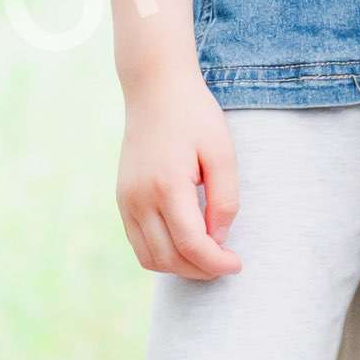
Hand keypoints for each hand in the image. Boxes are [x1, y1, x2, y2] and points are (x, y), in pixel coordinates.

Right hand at [117, 62, 240, 278]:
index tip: (237, 264)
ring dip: (180, 267)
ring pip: (149, 258)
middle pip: (168, 258)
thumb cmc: (195, 116)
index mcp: (167, 186)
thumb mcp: (222, 151)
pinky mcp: (122, 200)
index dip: (216, 262)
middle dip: (200, 270)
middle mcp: (139, 200)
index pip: (191, 244)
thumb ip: (224, 198)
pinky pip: (138, 243)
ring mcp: (126, 202)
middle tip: (227, 264)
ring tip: (209, 258)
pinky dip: (162, 254)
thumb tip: (220, 238)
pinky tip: (186, 246)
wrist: (155, 90)